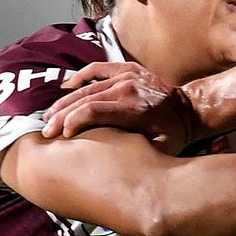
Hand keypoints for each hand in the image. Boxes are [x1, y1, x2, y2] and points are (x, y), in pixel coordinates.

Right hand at [41, 62, 198, 153]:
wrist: (190, 109)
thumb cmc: (174, 134)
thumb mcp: (161, 150)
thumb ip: (138, 155)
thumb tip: (114, 167)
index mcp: (133, 108)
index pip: (92, 111)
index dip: (73, 122)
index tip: (63, 137)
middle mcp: (127, 88)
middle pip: (84, 99)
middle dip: (61, 115)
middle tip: (45, 131)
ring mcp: (127, 75)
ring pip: (87, 86)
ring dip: (65, 101)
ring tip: (49, 115)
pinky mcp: (128, 69)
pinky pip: (98, 68)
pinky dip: (81, 76)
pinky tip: (67, 87)